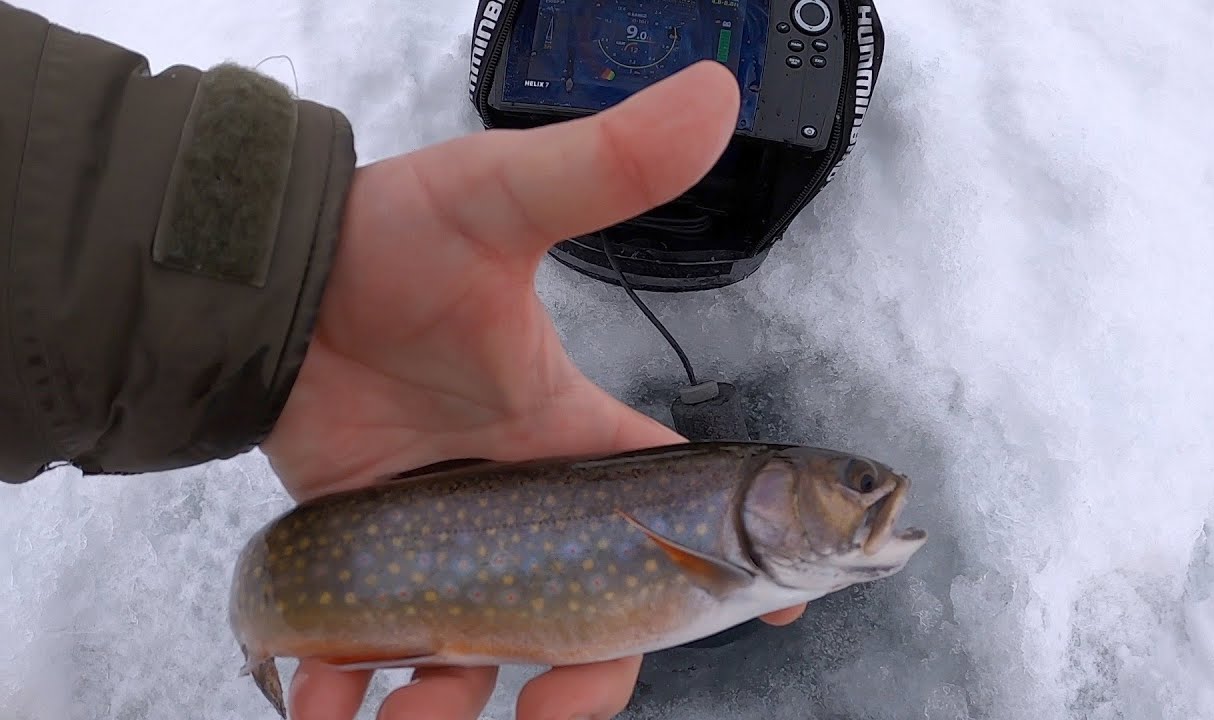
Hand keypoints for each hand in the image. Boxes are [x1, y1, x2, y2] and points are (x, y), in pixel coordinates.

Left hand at [259, 60, 805, 719]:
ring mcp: (446, 543)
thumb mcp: (503, 202)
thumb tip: (712, 95)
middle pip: (590, 622)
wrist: (265, 281)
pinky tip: (328, 704)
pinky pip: (374, 653)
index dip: (732, 567)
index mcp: (575, 439)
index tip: (784, 613)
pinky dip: (352, 693)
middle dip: (586, 678)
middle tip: (552, 702)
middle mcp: (524, 505)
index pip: (679, 514)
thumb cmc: (388, 240)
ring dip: (454, 708)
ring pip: (480, 658)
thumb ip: (605, 167)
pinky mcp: (368, 563)